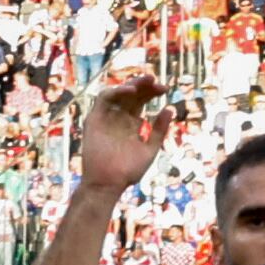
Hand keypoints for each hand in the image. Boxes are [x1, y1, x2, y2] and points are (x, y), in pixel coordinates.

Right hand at [71, 67, 171, 192]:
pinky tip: (131, 91)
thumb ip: (159, 129)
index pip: (142, 101)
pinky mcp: (94, 119)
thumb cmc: (128, 171)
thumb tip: (170, 109)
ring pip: (118, 93)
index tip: (165, 89)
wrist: (108, 183)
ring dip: (132, 84)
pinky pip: (103, 99)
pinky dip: (116, 91)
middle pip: (132, 94)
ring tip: (147, 81)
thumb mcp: (149, 148)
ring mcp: (106, 117)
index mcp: (131, 124)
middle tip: (156, 81)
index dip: (152, 92)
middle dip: (144, 85)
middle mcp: (118, 117)